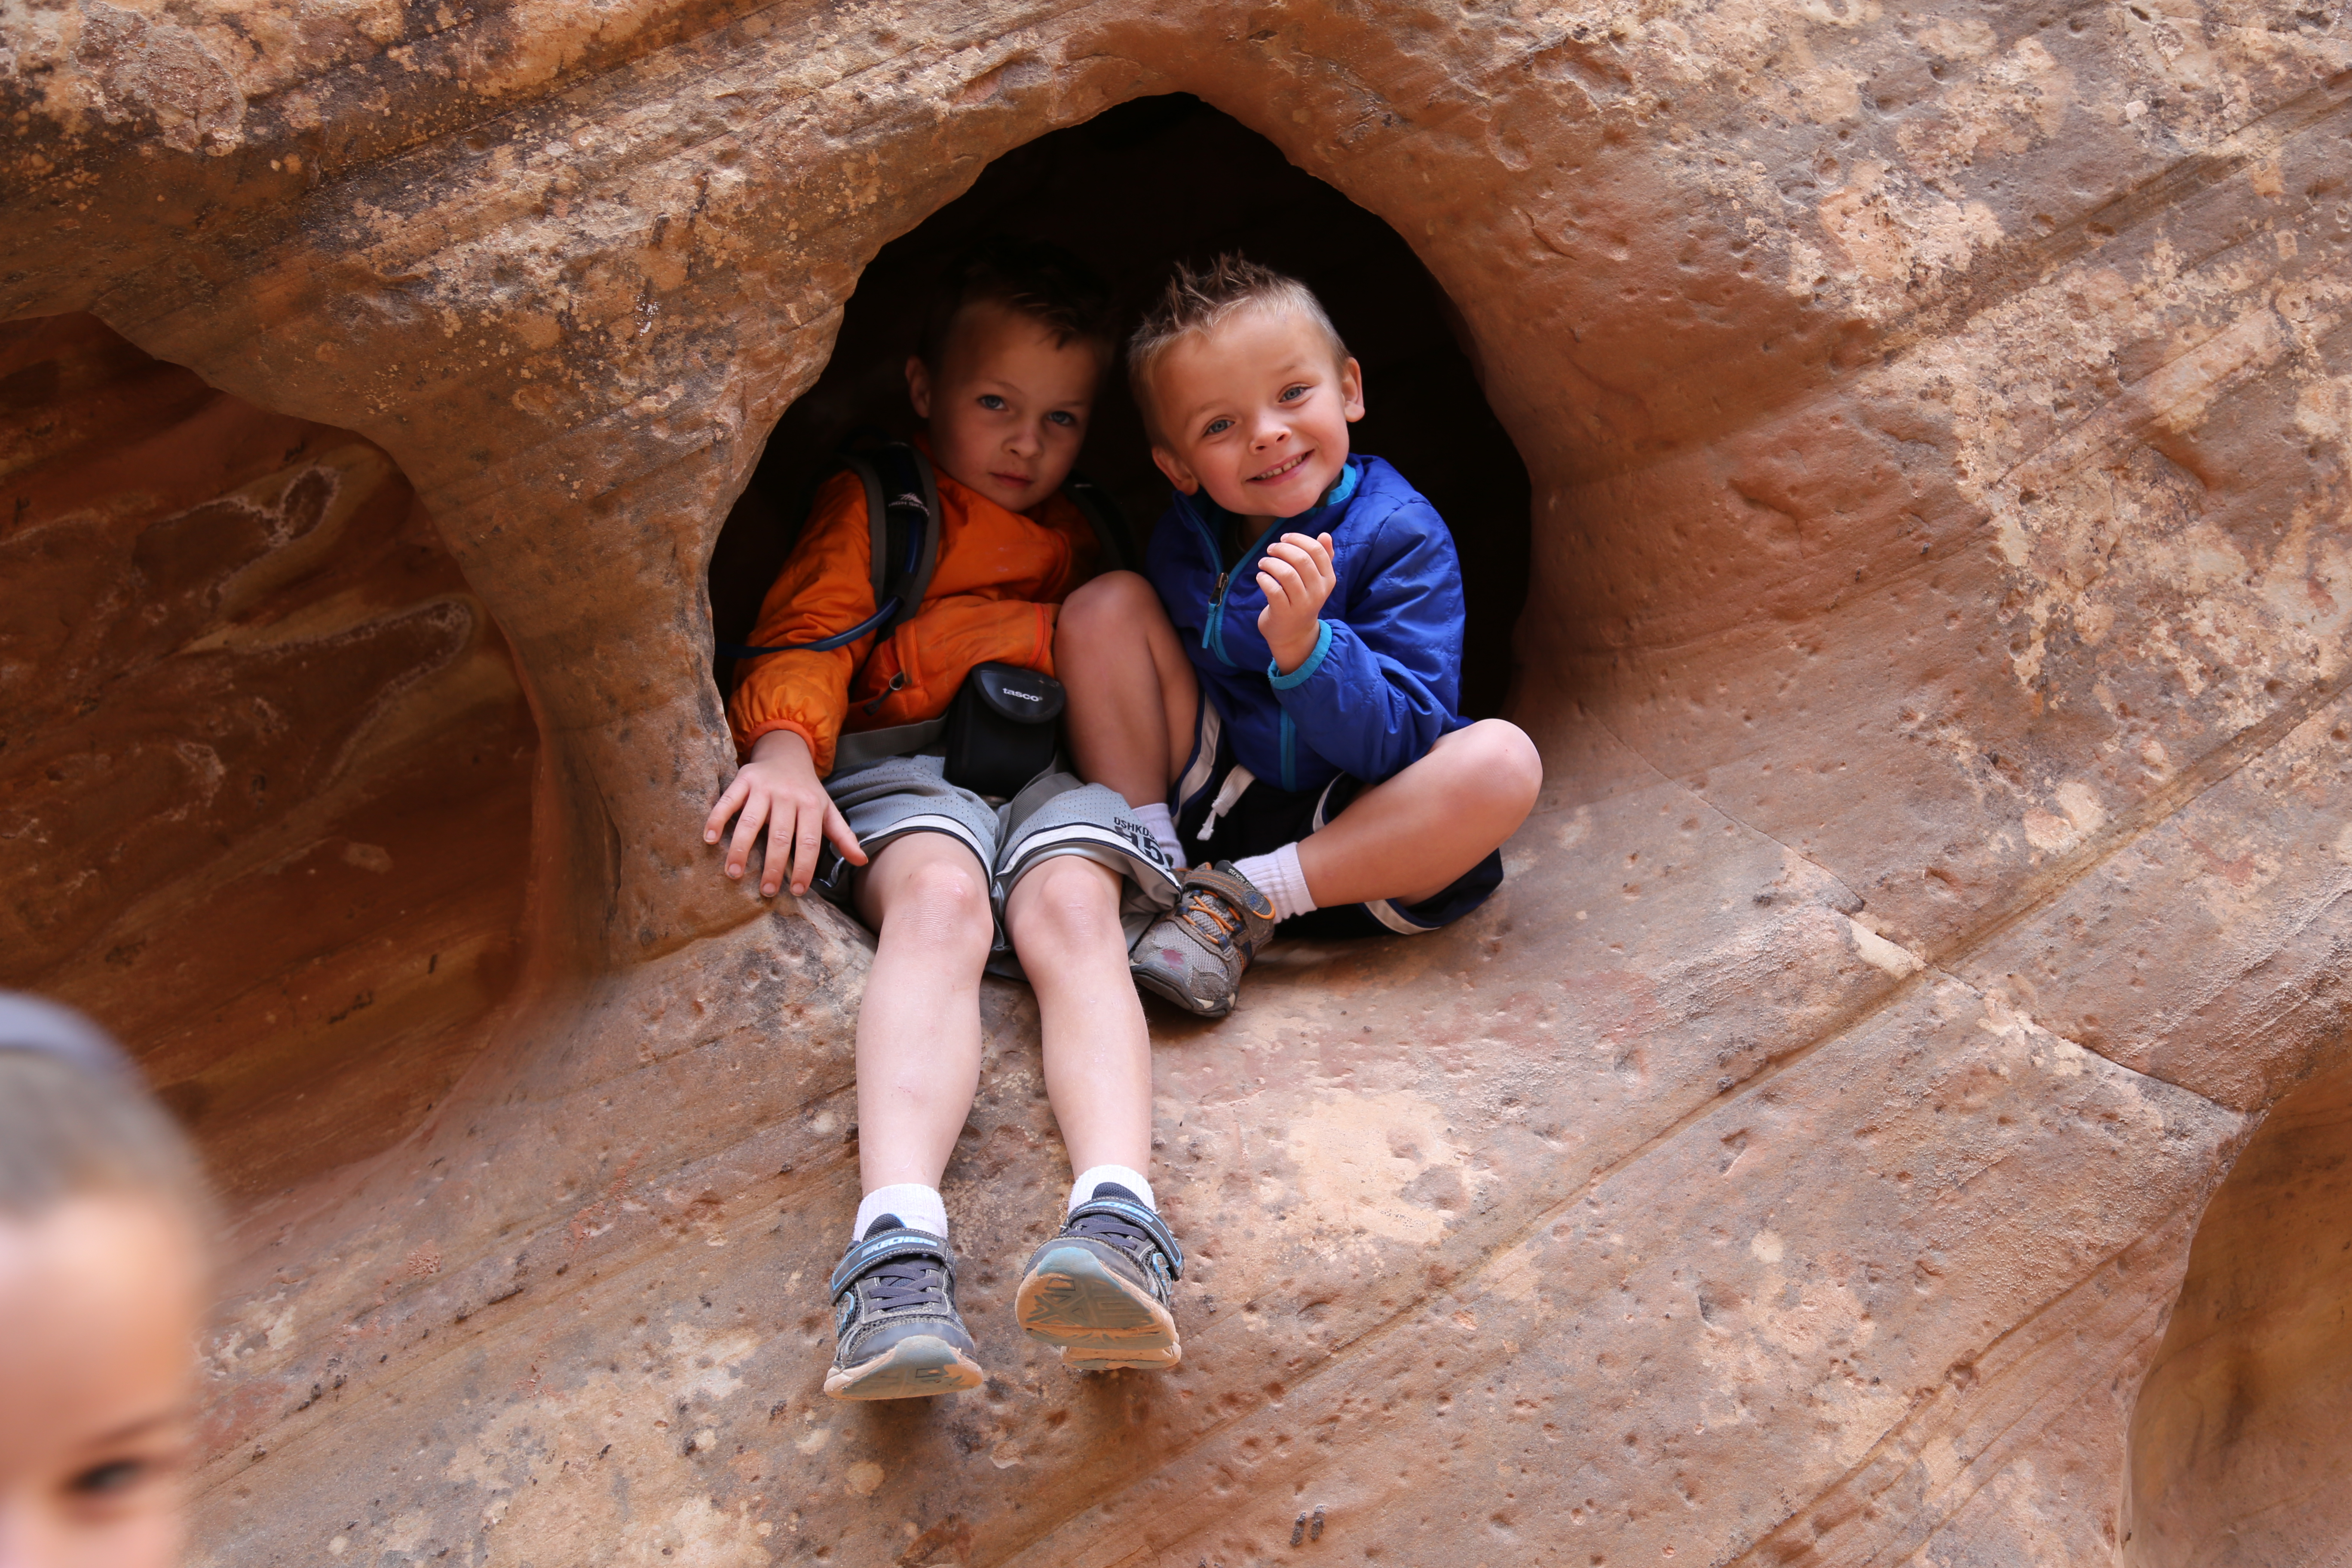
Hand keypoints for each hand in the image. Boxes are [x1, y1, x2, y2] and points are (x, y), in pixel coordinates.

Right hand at [703, 729, 866, 897]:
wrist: (787, 752)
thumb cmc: (807, 791)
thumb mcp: (828, 810)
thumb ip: (843, 836)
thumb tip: (862, 861)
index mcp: (811, 806)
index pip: (809, 843)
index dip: (804, 868)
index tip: (796, 891)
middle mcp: (788, 796)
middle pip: (780, 837)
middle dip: (774, 867)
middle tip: (766, 891)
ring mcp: (764, 787)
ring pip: (751, 822)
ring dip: (740, 849)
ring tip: (733, 873)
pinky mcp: (743, 779)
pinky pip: (728, 801)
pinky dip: (716, 819)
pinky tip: (709, 839)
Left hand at [1256, 531, 1335, 674]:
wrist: (1294, 634)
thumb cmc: (1302, 600)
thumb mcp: (1317, 581)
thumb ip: (1323, 557)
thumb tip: (1325, 535)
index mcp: (1328, 579)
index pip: (1316, 550)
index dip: (1298, 539)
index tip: (1284, 538)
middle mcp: (1317, 592)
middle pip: (1301, 559)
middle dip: (1282, 549)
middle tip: (1270, 549)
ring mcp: (1301, 604)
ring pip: (1286, 573)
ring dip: (1270, 562)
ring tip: (1263, 563)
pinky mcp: (1284, 613)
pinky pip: (1272, 589)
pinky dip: (1263, 579)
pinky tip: (1260, 577)